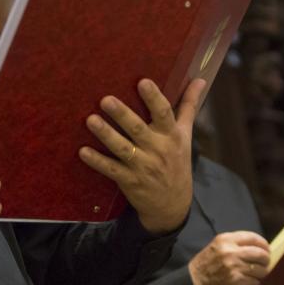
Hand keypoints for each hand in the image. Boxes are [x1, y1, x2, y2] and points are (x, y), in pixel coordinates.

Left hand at [79, 78, 204, 233]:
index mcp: (172, 136)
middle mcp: (158, 150)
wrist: (173, 205)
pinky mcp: (129, 180)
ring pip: (122, 148)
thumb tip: (200, 80)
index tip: (143, 81)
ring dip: (106, 134)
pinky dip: (97, 161)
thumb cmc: (177, 163)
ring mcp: (142, 166)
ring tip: (91, 120)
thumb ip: (189, 106)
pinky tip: (83, 151)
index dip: (154, 98)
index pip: (164, 113)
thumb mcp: (186, 135)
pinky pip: (111, 169)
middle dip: (122, 114)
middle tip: (106, 100)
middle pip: (138, 129)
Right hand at [187, 231, 271, 284]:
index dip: (263, 244)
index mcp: (226, 239)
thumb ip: (234, 244)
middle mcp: (231, 251)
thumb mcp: (217, 246)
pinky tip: (251, 282)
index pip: (253, 237)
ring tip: (259, 274)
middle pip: (260, 253)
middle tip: (266, 262)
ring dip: (262, 272)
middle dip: (266, 259)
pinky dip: (255, 282)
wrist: (193, 282)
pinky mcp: (236, 281)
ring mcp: (234, 267)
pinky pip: (254, 281)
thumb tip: (257, 247)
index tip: (267, 248)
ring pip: (260, 269)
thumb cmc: (206, 263)